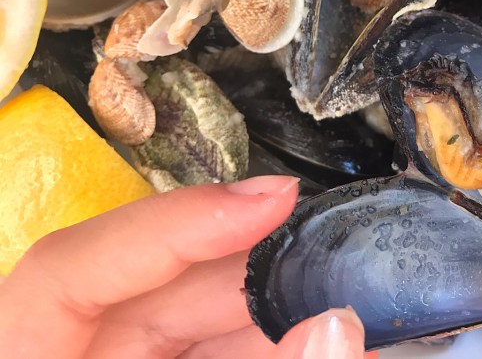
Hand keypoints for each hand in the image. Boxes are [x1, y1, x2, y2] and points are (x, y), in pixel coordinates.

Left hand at [0, 175, 372, 358]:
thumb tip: (339, 330)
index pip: (69, 269)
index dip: (173, 223)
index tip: (271, 201)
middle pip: (155, 290)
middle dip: (254, 272)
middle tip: (334, 257)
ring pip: (196, 326)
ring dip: (279, 316)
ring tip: (348, 308)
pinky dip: (271, 351)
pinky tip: (327, 345)